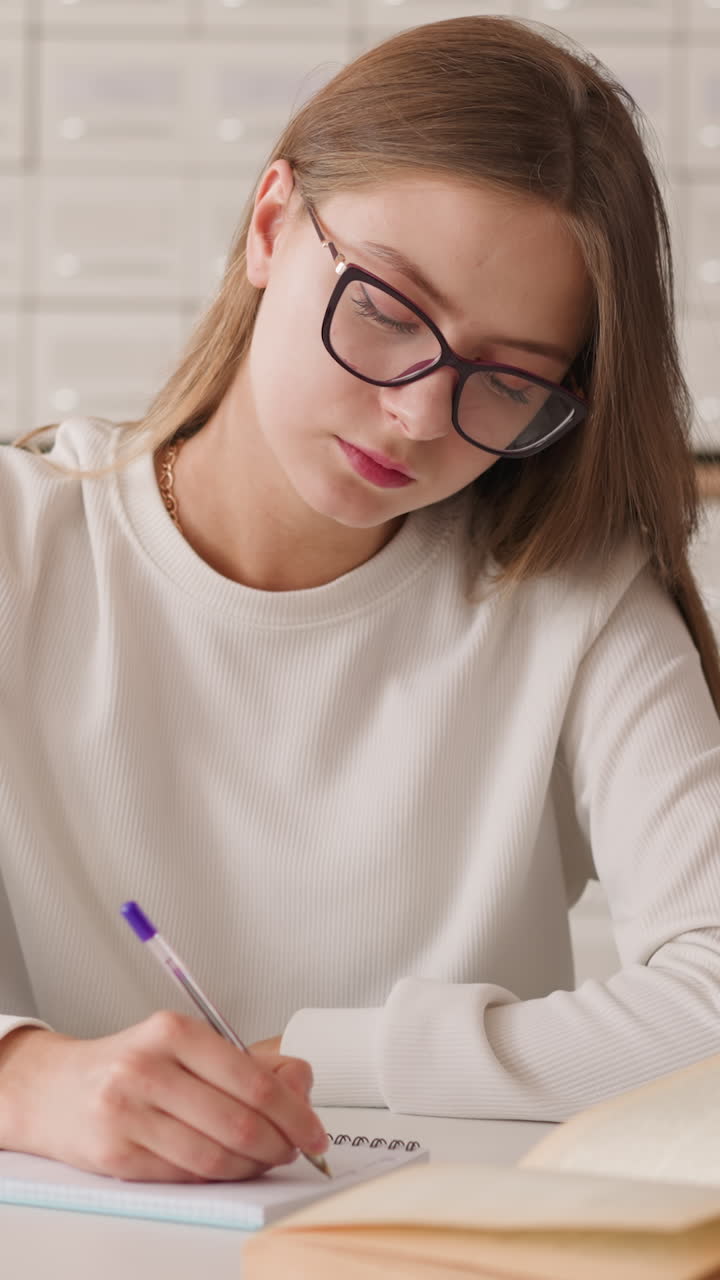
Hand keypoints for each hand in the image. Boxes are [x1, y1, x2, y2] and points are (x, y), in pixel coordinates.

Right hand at [0, 1015, 326, 1182]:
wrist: (58, 1089)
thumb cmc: (133, 1065)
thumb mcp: (188, 1043)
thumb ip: (250, 1061)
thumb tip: (302, 1085)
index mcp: (174, 1031)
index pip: (252, 1081)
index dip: (294, 1113)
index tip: (314, 1130)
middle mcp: (147, 1068)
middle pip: (238, 1123)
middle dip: (279, 1144)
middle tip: (294, 1148)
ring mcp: (127, 1113)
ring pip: (214, 1157)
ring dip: (252, 1166)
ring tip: (264, 1159)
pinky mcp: (116, 1154)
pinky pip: (185, 1175)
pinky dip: (218, 1177)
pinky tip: (227, 1166)